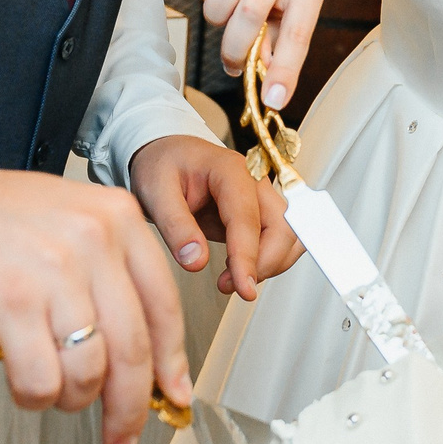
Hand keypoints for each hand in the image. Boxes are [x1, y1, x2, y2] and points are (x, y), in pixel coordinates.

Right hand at [0, 167, 190, 443]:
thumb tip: (148, 358)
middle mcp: (93, 240)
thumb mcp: (74, 222)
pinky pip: (41, 379)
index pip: (164, 306)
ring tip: (54, 390)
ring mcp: (52, 270)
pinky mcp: (10, 300)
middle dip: (130, 406)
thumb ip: (114, 275)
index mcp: (118, 217)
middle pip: (133, 348)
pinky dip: (36, 396)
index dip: (171, 363)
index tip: (172, 395)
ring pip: (89, 370)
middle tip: (122, 434)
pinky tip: (25, 383)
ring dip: (73, 398)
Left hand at [129, 133, 301, 300]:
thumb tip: (196, 261)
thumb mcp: (154, 192)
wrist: (165, 156)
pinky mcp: (259, 214)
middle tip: (232, 285)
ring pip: (288, 237)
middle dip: (265, 264)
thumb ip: (174, 226)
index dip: (248, 256)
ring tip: (231, 280)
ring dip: (269, 265)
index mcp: (229, 169)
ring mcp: (260, 198)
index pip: (247, 218)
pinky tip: (239, 270)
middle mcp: (254, 182)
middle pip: (283, 227)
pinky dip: (267, 262)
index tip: (243, 287)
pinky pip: (278, 241)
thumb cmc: (162, 166)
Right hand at [184, 0, 325, 106]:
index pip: (297, 34)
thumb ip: (279, 51)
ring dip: (216, 12)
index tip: (272, 99)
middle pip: (252, 10)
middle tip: (233, 61)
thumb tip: (268, 86)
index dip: (284, 70)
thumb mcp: (286, 20)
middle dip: (235, 46)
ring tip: (222, 18)